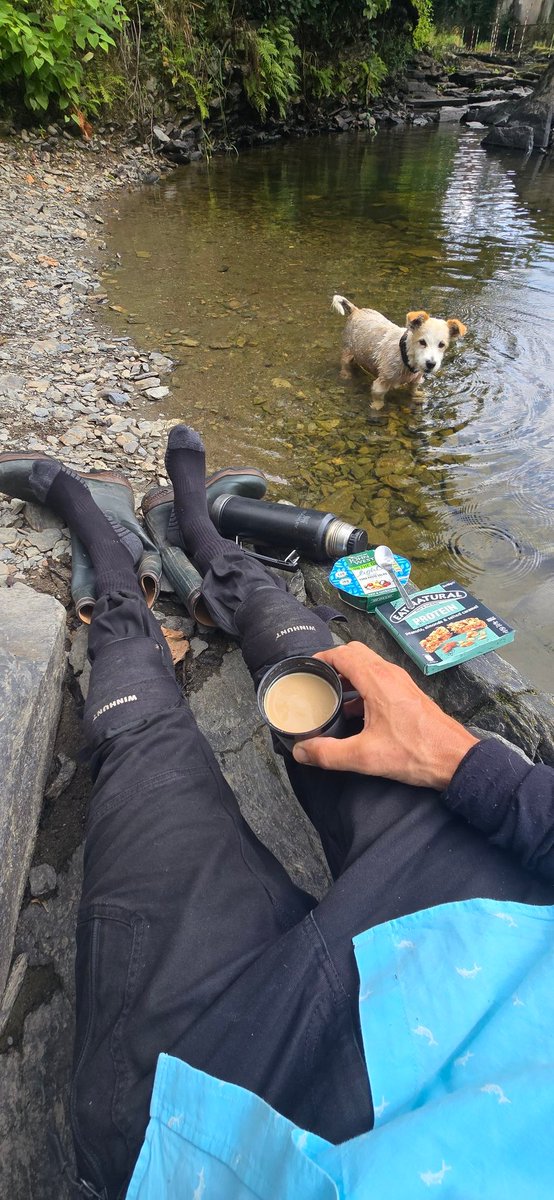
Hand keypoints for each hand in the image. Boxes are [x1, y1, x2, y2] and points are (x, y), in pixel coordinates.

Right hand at [292, 643, 477, 790]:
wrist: (455, 759)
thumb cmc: (415, 752)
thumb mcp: (365, 757)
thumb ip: (328, 754)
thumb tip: (301, 751)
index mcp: (377, 680)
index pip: (343, 653)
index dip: (321, 657)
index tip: (307, 669)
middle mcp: (390, 674)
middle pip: (355, 654)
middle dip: (334, 663)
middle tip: (317, 680)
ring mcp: (401, 683)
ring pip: (369, 666)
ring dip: (349, 675)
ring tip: (331, 695)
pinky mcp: (408, 694)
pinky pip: (380, 679)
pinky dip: (363, 686)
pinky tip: (355, 713)